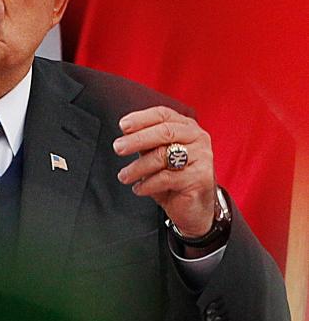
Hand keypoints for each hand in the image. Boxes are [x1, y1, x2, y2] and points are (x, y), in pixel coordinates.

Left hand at [113, 105, 215, 237]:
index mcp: (185, 126)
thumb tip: (126, 134)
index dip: (141, 118)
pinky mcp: (201, 177)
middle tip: (118, 148)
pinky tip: (139, 188)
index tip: (123, 126)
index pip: (162, 114)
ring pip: (163, 156)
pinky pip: (167, 177)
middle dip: (137, 140)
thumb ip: (146, 142)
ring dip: (138, 167)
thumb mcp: (157, 154)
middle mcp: (197, 137)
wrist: (194, 206)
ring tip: (124, 176)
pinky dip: (148, 184)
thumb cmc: (173, 176)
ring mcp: (202, 157)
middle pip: (164, 132)